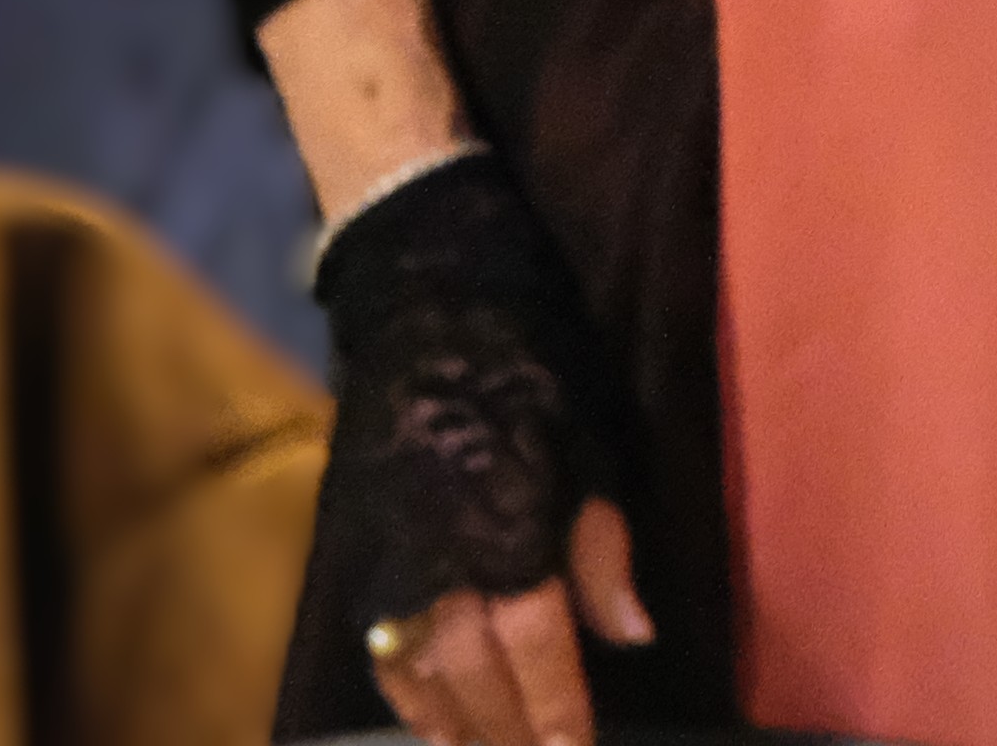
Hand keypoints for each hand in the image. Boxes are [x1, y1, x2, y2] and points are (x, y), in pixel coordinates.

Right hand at [314, 154, 653, 745]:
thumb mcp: (591, 439)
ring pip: (422, 676)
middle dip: (512, 735)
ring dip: (459, 728)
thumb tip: (634, 633)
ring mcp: (392, 558)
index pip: (538, 654)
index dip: (559, 714)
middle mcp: (439, 561)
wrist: (426, 295)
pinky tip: (428, 723)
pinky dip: (405, 695)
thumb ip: (604, 546)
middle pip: (477, 680)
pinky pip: (379, 645)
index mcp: (504, 532)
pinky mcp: (362, 546)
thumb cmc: (529, 357)